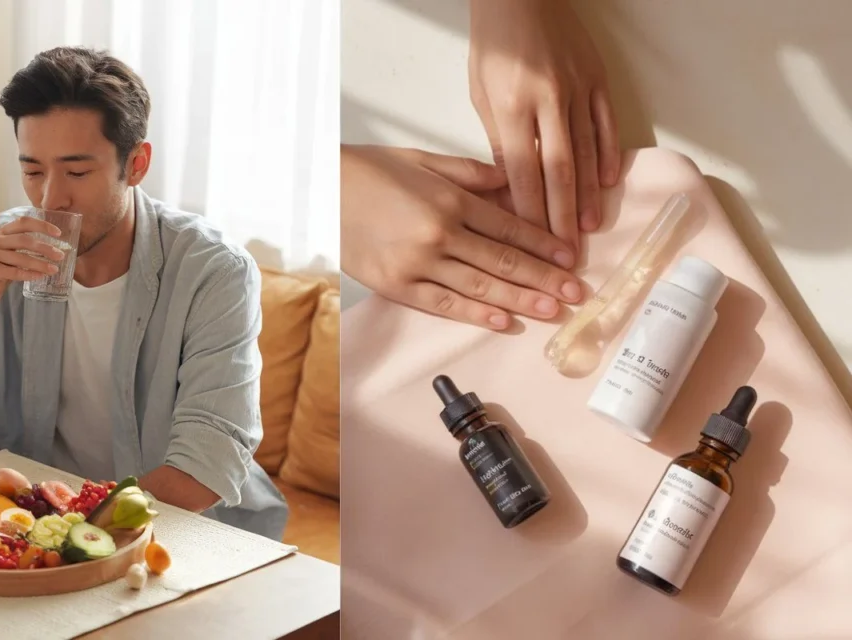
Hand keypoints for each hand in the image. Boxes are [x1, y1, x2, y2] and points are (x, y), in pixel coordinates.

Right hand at [0, 216, 65, 304]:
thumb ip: (29, 246)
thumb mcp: (15, 252)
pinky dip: (30, 274)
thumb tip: (58, 247)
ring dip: (40, 263)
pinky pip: (14, 272)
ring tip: (54, 269)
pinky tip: (41, 276)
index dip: (42, 225)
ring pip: (20, 257)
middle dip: (44, 248)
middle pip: (24, 240)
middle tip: (60, 256)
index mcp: (3, 232)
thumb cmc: (5, 268)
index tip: (58, 233)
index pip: (23, 222)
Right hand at [341, 144, 583, 329]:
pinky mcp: (396, 285)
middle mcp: (439, 233)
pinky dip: (475, 313)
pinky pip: (443, 304)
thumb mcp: (421, 159)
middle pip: (503, 261)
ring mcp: (417, 263)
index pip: (509, 227)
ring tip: (553, 311)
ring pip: (480, 286)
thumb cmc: (369, 171)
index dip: (544, 245)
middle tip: (577, 294)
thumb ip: (469, 172)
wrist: (317, 190)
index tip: (570, 259)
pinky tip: (504, 321)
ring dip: (520, 300)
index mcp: (449, 199)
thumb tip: (510, 181)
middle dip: (544, 279)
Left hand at [468, 0, 619, 249]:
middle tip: (566, 252)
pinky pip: (605, 124)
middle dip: (561, 216)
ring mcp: (576, 90)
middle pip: (557, 171)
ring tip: (587, 229)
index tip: (533, 244)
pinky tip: (605, 185)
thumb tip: (510, 185)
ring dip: (586, 195)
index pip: (522, 172)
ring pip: (584, 153)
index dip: (530, 211)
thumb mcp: (481, 93)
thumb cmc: (494, 47)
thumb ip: (497, 138)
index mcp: (510, 107)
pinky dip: (606, 156)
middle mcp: (547, 101)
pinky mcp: (596, 79)